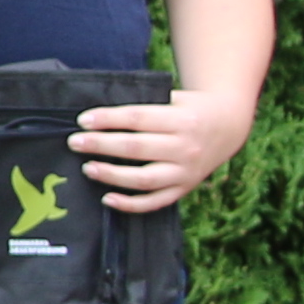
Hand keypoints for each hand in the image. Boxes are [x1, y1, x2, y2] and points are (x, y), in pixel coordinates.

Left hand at [75, 88, 250, 214]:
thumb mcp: (175, 98)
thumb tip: (100, 115)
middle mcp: (185, 147)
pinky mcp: (184, 189)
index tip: (83, 120)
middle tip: (75, 142)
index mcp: (182, 119)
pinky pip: (155, 202)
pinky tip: (107, 199)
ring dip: (112, 175)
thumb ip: (146, 106)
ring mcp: (186, 172)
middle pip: (136, 148)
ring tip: (87, 168)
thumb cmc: (190, 108)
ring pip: (144, 179)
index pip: (138, 119)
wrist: (228, 127)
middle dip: (102, 145)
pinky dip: (130, 204)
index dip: (109, 119)